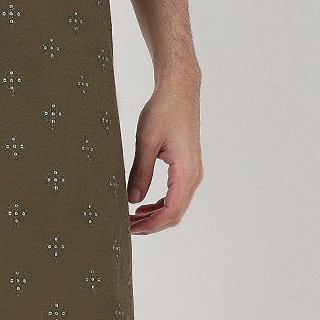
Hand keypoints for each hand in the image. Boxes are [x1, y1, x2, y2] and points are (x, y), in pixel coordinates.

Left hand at [127, 74, 201, 232]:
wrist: (179, 90)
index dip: (150, 225)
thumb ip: (140, 173)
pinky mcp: (187, 166)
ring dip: (155, 215)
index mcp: (185, 171)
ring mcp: (192, 171)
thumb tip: (132, 200)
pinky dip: (161, 204)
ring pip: (176, 205)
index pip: (171, 211)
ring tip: (132, 218)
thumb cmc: (164, 110)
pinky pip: (176, 194)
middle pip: (175, 213)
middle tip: (126, 227)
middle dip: (151, 224)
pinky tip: (144, 204)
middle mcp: (193, 175)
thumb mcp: (146, 142)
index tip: (130, 229)